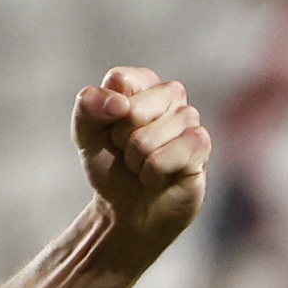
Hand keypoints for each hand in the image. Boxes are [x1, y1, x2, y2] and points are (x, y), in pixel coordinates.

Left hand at [74, 67, 211, 257]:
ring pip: (147, 137)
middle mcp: (170, 95)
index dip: (105, 111)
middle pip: (133, 109)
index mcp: (142, 84)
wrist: (126, 208)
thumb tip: (119, 102)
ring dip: (135, 160)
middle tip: (127, 151)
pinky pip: (167, 155)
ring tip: (142, 165)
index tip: (108, 128)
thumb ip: (87, 108)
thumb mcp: (86, 136)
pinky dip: (152, 172)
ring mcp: (189, 119)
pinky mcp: (201, 145)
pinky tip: (158, 176)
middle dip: (120, 139)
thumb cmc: (111, 166)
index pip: (119, 79)